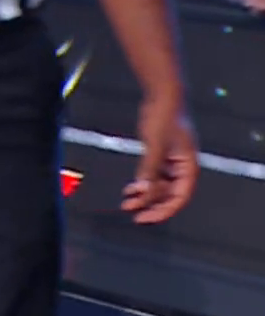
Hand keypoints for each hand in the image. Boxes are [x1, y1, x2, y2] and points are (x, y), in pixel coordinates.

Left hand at [122, 98, 197, 224]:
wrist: (163, 97)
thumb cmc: (165, 118)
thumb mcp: (156, 145)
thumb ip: (150, 169)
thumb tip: (143, 190)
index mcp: (188, 167)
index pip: (180, 197)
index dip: (164, 210)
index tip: (147, 217)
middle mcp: (182, 167)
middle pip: (169, 195)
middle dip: (152, 205)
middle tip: (134, 214)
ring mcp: (171, 162)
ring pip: (159, 187)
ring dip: (145, 195)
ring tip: (126, 203)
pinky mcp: (161, 156)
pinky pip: (153, 176)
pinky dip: (142, 184)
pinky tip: (129, 190)